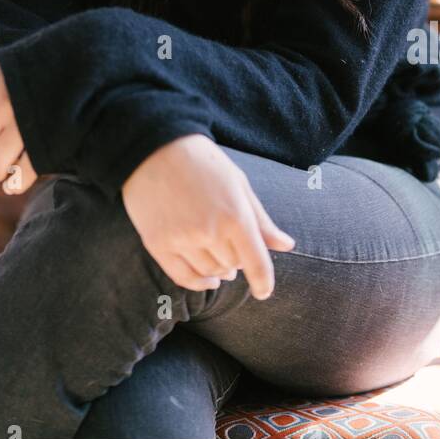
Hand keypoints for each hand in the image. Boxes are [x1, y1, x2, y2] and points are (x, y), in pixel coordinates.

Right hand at [120, 134, 294, 299]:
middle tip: (233, 245)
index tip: (264, 291)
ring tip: (220, 257)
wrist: (153, 147)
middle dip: (238, 260)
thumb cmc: (201, 161)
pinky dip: (199, 283)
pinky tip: (208, 279)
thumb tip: (287, 245)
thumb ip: (261, 219)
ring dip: (219, 270)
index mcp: (235, 215)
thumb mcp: (238, 183)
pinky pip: (183, 277)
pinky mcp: (158, 244)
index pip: (256, 263)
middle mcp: (210, 232)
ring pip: (209, 272)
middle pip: (233, 266)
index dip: (263, 281)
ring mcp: (182, 240)